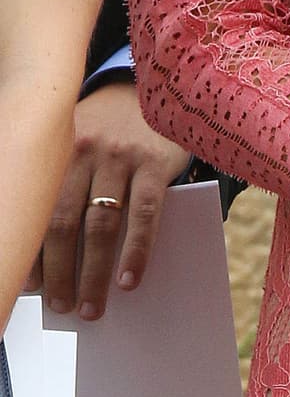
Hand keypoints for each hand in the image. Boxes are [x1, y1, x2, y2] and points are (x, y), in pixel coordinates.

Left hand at [28, 81, 191, 320]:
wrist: (151, 88)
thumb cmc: (107, 129)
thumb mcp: (76, 145)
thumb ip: (66, 186)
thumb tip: (50, 254)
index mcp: (58, 152)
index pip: (39, 213)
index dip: (32, 254)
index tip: (29, 288)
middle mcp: (84, 152)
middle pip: (64, 223)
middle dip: (60, 274)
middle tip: (61, 308)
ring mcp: (120, 156)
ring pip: (100, 224)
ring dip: (94, 274)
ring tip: (91, 308)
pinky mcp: (153, 161)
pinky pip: (144, 213)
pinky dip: (136, 251)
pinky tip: (129, 279)